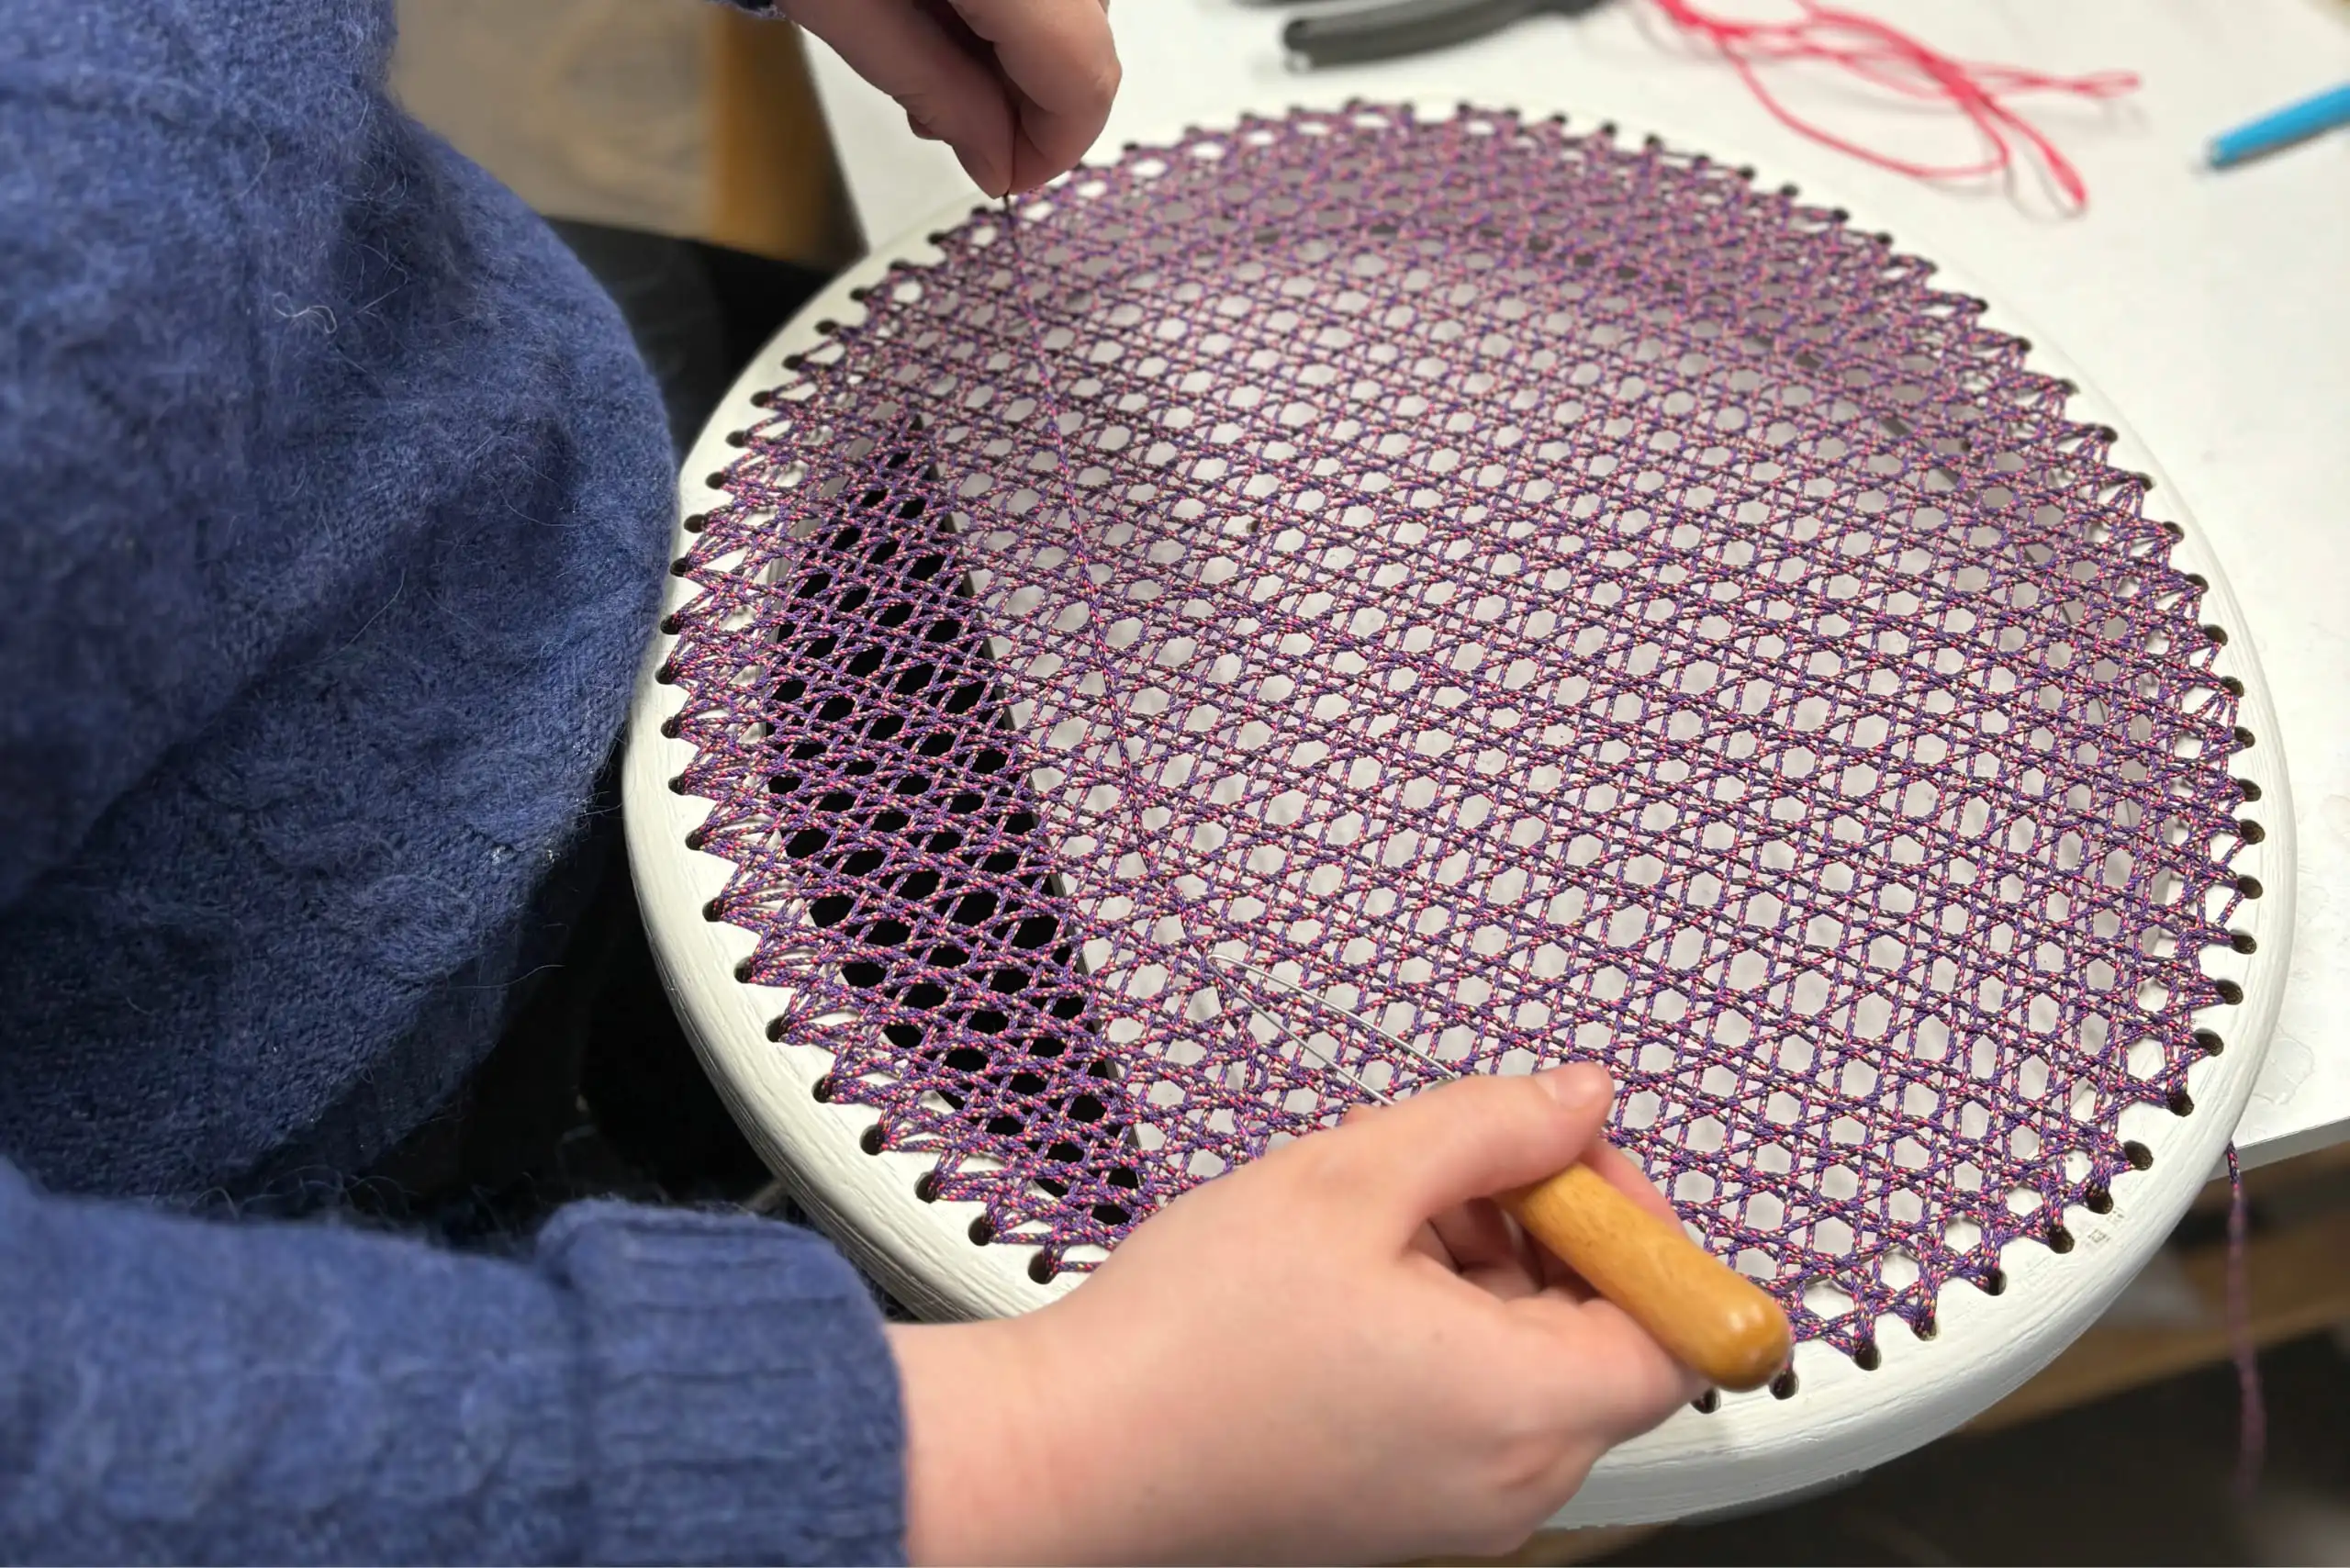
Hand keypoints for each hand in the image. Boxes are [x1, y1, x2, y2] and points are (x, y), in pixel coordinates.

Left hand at [782, 0, 1119, 196]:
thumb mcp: (839, 3)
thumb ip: (935, 89)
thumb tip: (996, 160)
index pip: (1082, 72)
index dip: (1055, 145)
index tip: (1013, 176)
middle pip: (1087, 36)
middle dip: (1027, 97)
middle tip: (954, 120)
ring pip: (1077, 3)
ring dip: (1020, 48)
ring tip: (937, 49)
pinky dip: (1012, 3)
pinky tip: (950, 4)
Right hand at [887, 1064, 1703, 1562]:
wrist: (1071, 1455)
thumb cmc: (1190, 1339)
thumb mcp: (1353, 1178)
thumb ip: (1493, 1127)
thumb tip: (1581, 1102)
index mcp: (1524, 1409)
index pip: (1678, 1329)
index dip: (1640, 1226)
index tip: (1565, 1160)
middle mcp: (1514, 1485)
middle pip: (1605, 1344)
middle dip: (1548, 1236)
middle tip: (1450, 1172)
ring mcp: (1460, 1513)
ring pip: (1534, 1371)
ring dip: (1488, 1279)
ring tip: (1373, 1225)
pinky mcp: (1404, 1514)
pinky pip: (1476, 1412)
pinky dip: (1447, 1335)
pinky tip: (1350, 1284)